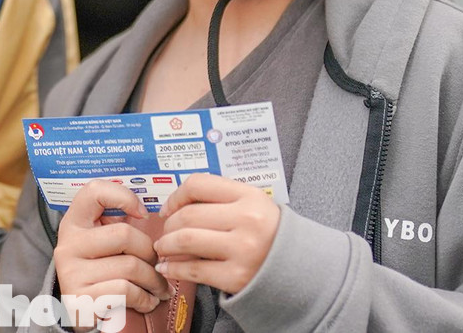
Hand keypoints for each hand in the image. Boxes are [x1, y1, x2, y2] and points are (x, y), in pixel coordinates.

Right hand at [55, 180, 169, 313]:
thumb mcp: (105, 243)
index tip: (142, 213)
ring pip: (130, 266)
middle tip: (159, 263)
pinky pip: (126, 291)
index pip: (94, 191)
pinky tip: (148, 300)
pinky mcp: (82, 298)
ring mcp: (72, 271)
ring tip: (160, 286)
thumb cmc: (103, 271)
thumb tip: (156, 210)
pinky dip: (145, 298)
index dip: (123, 196)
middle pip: (124, 234)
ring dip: (154, 280)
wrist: (84, 312)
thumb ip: (120, 223)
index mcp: (74, 222)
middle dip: (150, 252)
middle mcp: (68, 244)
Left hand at [153, 174, 280, 294]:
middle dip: (168, 225)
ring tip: (163, 249)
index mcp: (249, 196)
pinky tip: (168, 269)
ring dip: (166, 245)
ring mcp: (242, 250)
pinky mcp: (236, 277)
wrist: (299, 268)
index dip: (175, 196)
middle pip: (188, 215)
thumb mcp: (253, 204)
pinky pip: (194, 270)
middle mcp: (246, 220)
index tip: (168, 209)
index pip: (198, 185)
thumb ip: (220, 198)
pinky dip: (174, 269)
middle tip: (164, 233)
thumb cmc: (268, 233)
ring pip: (186, 241)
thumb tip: (176, 205)